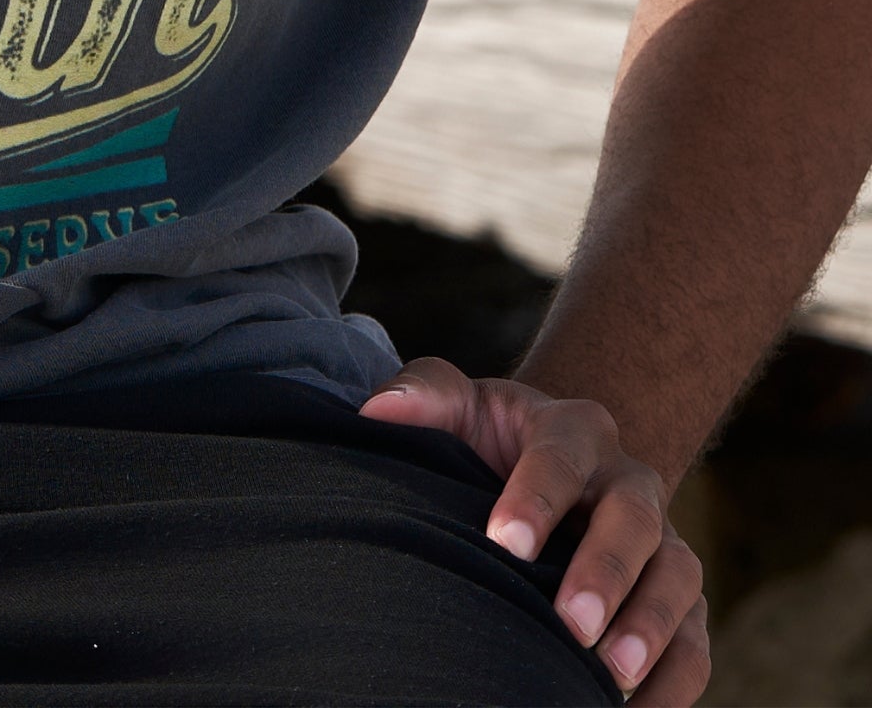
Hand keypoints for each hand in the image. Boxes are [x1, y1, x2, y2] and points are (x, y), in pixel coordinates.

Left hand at [361, 357, 707, 704]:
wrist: (540, 465)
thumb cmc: (488, 437)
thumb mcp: (456, 403)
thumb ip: (421, 395)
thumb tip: (377, 412)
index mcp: (575, 428)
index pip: (561, 457)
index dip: (536, 497)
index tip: (504, 542)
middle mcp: (630, 482)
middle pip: (633, 520)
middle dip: (604, 571)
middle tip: (572, 621)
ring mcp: (664, 541)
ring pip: (676, 578)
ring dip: (651, 629)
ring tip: (609, 673)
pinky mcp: (679, 598)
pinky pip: (696, 642)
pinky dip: (676, 681)